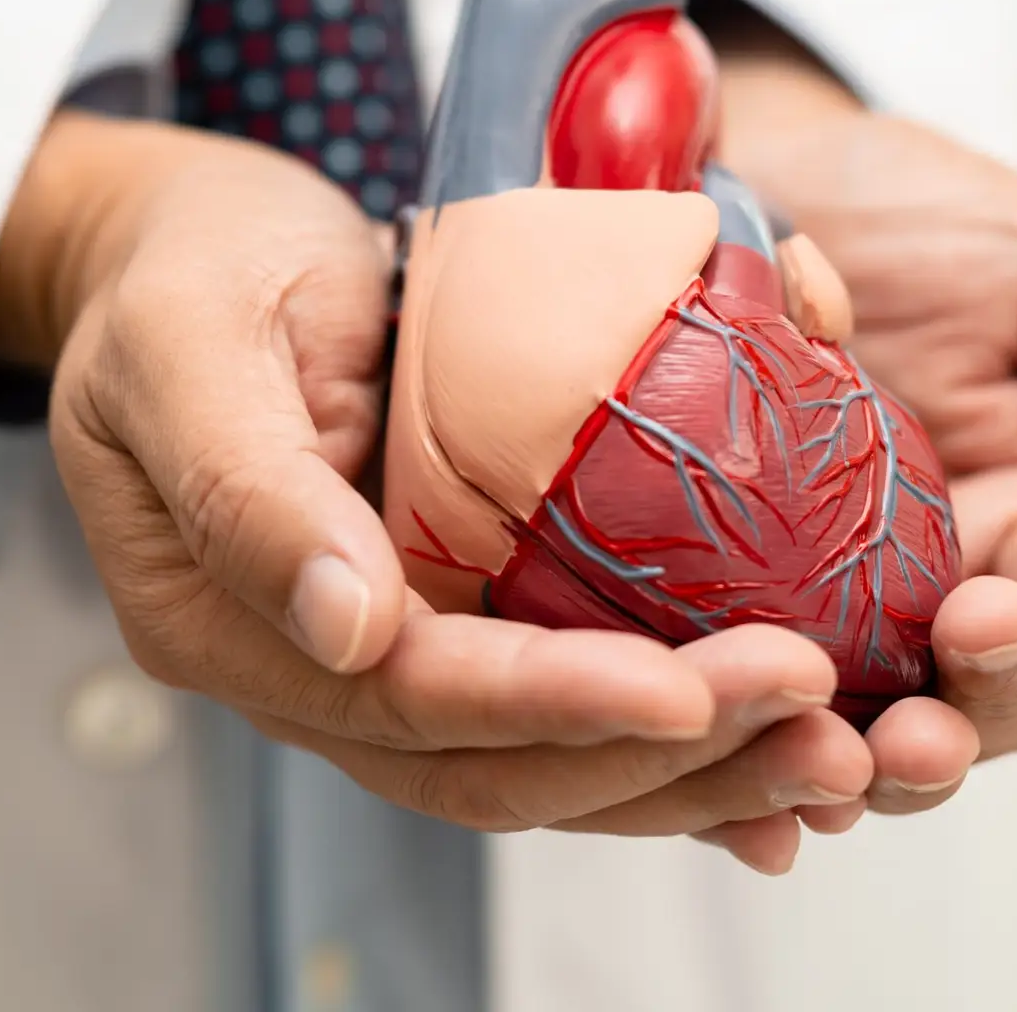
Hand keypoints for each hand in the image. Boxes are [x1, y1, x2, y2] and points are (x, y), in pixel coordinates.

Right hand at [0, 110, 868, 872]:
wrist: (195, 246)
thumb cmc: (189, 268)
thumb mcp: (187, 342)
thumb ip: (248, 488)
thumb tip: (348, 629)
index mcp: (224, 622)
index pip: (405, 697)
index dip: (547, 704)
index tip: (686, 689)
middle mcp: (312, 666)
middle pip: (494, 763)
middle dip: (655, 757)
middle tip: (809, 711)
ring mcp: (387, 650)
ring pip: (544, 758)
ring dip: (689, 769)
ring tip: (828, 749)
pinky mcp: (455, 610)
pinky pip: (564, 696)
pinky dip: (670, 734)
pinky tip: (771, 742)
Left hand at [699, 24, 1016, 849]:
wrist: (742, 176)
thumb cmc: (907, 211)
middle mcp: (946, 578)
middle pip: (999, 694)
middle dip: (993, 695)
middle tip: (963, 646)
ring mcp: (834, 605)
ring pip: (881, 728)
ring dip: (883, 760)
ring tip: (860, 751)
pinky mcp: (729, 612)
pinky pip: (759, 711)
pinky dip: (765, 760)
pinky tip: (761, 790)